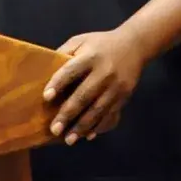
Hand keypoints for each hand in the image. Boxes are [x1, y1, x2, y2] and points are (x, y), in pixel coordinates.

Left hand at [43, 27, 149, 144]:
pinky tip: (88, 135)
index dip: (58, 83)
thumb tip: (45, 70)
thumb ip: (64, 53)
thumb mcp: (81, 40)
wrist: (134, 45)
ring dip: (82, 127)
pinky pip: (111, 115)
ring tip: (68, 139)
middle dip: (68, 114)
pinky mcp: (124, 96)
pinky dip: (100, 127)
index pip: (71, 71)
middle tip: (54, 129)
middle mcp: (104, 72)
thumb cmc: (100, 44)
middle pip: (84, 96)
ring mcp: (116, 87)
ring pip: (98, 110)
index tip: (46, 97)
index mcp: (90, 57)